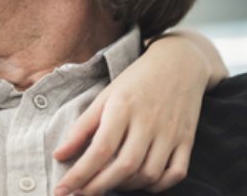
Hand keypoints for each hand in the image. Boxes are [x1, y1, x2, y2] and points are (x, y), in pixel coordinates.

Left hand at [53, 30, 224, 194]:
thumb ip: (82, 127)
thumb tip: (59, 156)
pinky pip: (175, 174)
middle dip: (98, 187)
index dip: (79, 174)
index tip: (62, 190)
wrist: (179, 64)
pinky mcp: (187, 140)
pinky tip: (139, 183)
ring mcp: (171, 132)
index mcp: (123, 107)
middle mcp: (148, 121)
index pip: (100, 149)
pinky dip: (157, 186)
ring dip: (125, 186)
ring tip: (106, 184)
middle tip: (79, 195)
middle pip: (124, 166)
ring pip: (149, 174)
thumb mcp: (105, 97)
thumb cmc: (136, 81)